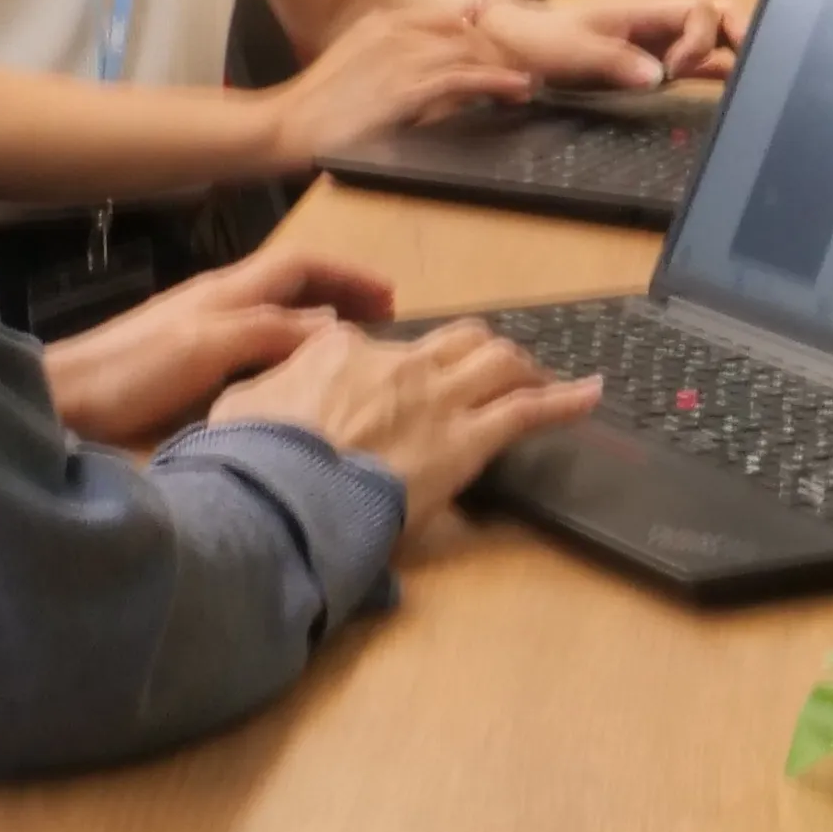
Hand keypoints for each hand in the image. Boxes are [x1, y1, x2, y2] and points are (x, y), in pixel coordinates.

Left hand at [43, 246, 397, 447]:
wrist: (63, 399)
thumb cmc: (130, 371)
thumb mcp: (206, 346)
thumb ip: (267, 330)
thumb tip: (330, 326)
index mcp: (227, 290)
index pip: (301, 264)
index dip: (348, 276)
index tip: (391, 298)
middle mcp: (219, 301)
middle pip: (292, 283)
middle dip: (341, 293)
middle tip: (383, 321)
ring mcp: (202, 328)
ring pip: (276, 311)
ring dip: (318, 321)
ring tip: (350, 348)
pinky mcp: (188, 360)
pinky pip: (256, 341)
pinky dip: (289, 347)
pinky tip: (293, 377)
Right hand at [211, 319, 603, 531]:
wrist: (285, 490)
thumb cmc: (255, 457)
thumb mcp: (239, 403)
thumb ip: (268, 387)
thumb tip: (270, 390)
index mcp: (339, 350)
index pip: (375, 346)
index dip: (388, 365)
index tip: (391, 386)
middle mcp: (397, 363)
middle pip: (453, 340)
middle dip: (477, 349)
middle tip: (492, 366)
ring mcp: (437, 399)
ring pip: (497, 362)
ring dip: (522, 365)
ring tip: (542, 375)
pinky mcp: (467, 440)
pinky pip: (528, 411)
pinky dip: (566, 399)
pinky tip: (593, 393)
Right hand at [257, 6, 533, 169]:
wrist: (285, 125)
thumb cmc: (315, 108)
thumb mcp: (355, 71)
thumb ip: (391, 66)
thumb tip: (427, 82)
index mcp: (381, 23)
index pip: (446, 19)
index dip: (478, 34)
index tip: (499, 51)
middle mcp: (395, 31)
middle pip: (465, 33)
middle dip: (497, 51)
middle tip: (522, 69)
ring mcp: (402, 57)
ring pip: (470, 54)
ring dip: (503, 68)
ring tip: (527, 83)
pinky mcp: (408, 87)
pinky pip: (464, 79)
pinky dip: (496, 82)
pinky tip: (516, 89)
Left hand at [477, 0, 747, 91]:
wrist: (518, 45)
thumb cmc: (544, 40)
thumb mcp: (575, 51)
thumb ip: (617, 61)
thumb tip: (661, 77)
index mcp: (645, 9)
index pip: (699, 10)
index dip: (700, 39)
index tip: (676, 70)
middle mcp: (659, 21)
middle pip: (716, 14)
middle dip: (739, 33)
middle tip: (750, 65)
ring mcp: (659, 41)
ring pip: (711, 36)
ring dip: (731, 51)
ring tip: (754, 78)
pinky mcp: (654, 62)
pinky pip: (695, 60)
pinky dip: (716, 68)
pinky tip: (734, 84)